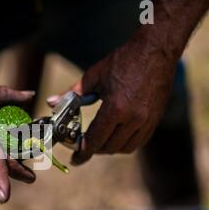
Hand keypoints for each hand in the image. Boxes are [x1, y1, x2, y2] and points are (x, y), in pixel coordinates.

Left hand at [48, 37, 177, 164]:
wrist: (157, 49)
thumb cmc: (123, 60)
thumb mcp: (94, 76)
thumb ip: (72, 94)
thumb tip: (51, 102)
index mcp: (116, 108)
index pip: (95, 140)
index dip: (83, 153)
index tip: (75, 160)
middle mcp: (133, 118)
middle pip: (109, 147)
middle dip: (94, 149)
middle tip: (84, 145)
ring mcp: (147, 120)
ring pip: (125, 148)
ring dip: (109, 148)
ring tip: (99, 140)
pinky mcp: (155, 119)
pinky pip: (139, 141)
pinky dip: (125, 143)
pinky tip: (116, 135)